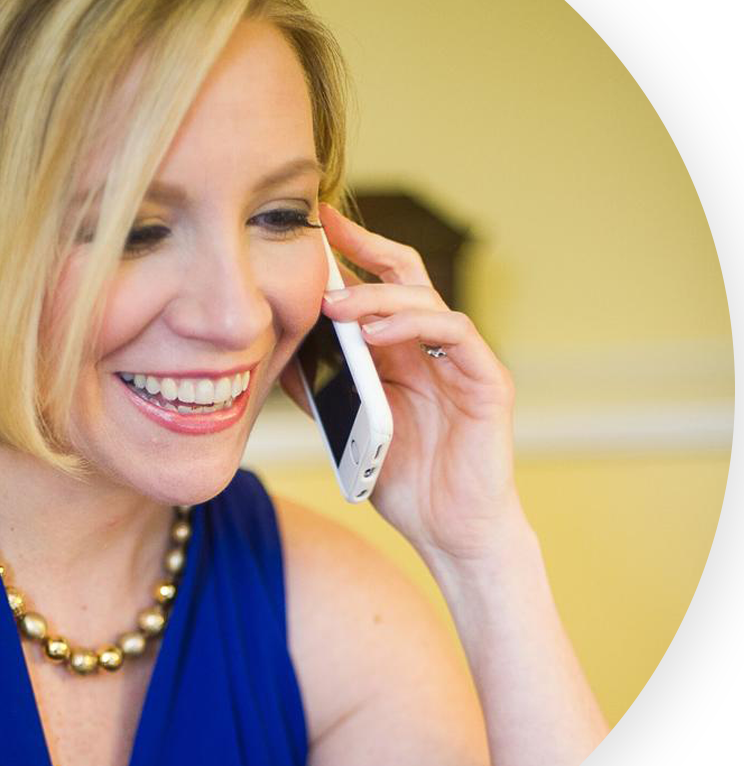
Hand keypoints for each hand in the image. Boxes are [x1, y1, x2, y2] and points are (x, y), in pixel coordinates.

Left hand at [279, 202, 527, 566]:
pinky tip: (378, 332)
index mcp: (402, 353)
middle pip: (406, 277)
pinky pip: (455, 334)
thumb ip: (322, 390)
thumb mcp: (348, 429)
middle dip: (367, 248)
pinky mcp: (488, 380)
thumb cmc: (404, 482)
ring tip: (337, 305)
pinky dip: (416, 324)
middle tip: (325, 233)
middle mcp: (432, 349)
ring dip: (377, 298)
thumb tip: (276, 357)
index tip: (310, 231)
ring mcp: (463, 361)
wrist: (450, 534)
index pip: (378, 289)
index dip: (350, 257)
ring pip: (426, 300)